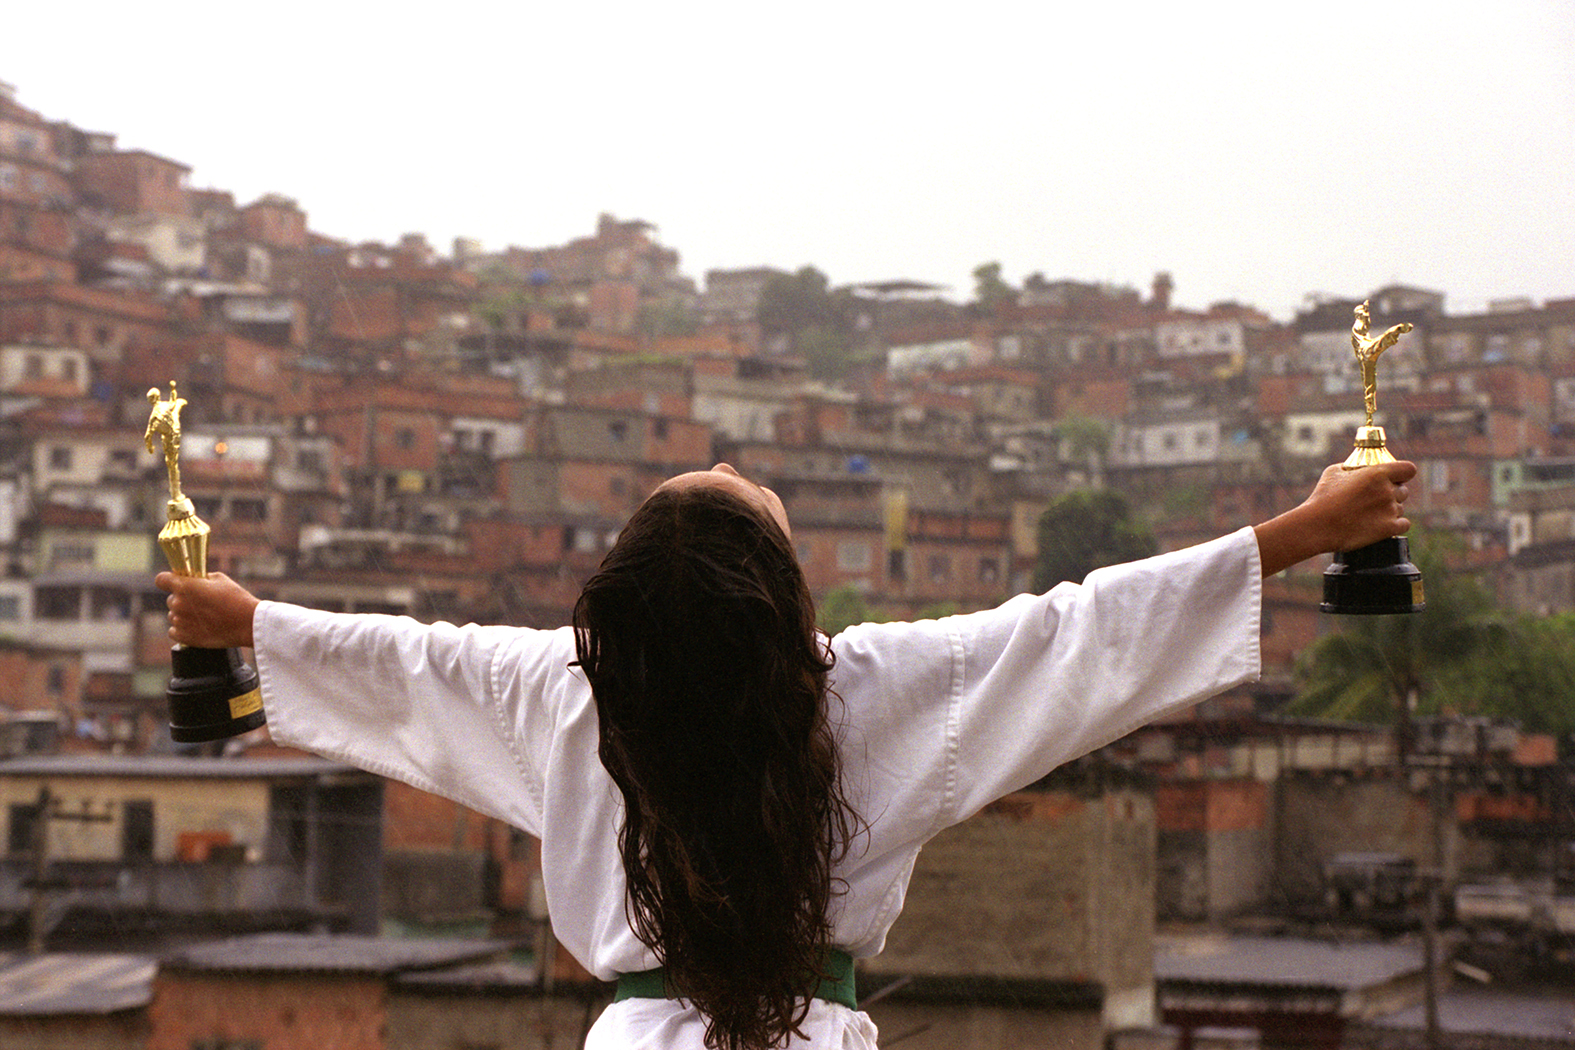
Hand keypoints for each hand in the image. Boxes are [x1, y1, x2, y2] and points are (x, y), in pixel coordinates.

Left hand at [155, 572, 258, 649]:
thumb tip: (194, 581)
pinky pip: (175, 631)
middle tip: (201, 603)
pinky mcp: (183, 637)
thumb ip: (200, 579)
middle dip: (183, 600)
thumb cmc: (236, 599)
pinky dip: (184, 629)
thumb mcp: (220, 579)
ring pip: (174, 615)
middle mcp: (178, 603)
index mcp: (184, 586)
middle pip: (171, 599)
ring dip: (184, 615)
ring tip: (205, 617)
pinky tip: (199, 627)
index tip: (175, 584)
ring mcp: (179, 621)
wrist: (247, 623)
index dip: (168, 581)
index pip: (161, 580)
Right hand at [1301, 461, 1415, 552]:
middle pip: (1403, 491)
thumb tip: (1358, 469)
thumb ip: (1352, 468)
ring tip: (1370, 514)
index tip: (1396, 478)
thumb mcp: (1334, 472)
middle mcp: (1387, 491)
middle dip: (1393, 493)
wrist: (1317, 525)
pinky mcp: (1388, 529)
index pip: (1408, 469)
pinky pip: (1403, 524)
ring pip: (1400, 508)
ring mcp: (1389, 511)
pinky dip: (1395, 524)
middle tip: (1377, 498)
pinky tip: (1382, 523)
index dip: (1403, 473)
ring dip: (1390, 509)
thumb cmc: (1322, 497)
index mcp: (1378, 474)